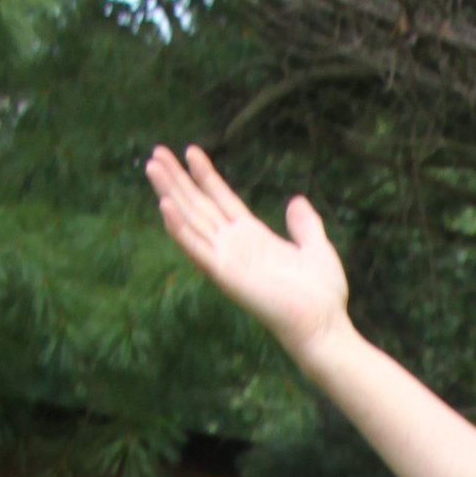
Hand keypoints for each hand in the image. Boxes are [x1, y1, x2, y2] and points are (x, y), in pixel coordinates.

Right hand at [145, 143, 351, 367]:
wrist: (324, 326)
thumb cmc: (323, 296)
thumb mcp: (316, 248)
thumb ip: (305, 225)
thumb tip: (296, 201)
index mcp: (254, 238)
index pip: (222, 200)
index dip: (206, 176)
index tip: (191, 150)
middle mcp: (235, 247)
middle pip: (199, 206)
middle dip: (177, 180)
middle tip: (156, 152)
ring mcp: (227, 261)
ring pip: (191, 221)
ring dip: (169, 194)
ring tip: (151, 167)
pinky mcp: (226, 276)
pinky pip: (197, 250)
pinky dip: (179, 229)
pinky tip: (164, 206)